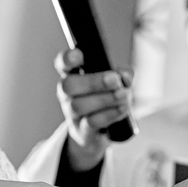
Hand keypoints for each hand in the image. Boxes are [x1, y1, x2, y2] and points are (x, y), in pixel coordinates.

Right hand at [54, 48, 132, 169]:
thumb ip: (123, 74)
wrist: (105, 131)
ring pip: (78, 105)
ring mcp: (71, 114)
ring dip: (104, 99)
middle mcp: (67, 94)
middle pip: (68, 85)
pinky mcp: (81, 131)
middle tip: (115, 80)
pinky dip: (108, 114)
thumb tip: (124, 76)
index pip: (62, 63)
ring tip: (123, 96)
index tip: (79, 55)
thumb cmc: (108, 98)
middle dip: (93, 82)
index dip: (67, 58)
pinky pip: (90, 123)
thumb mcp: (118, 82)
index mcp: (73, 75)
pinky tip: (121, 109)